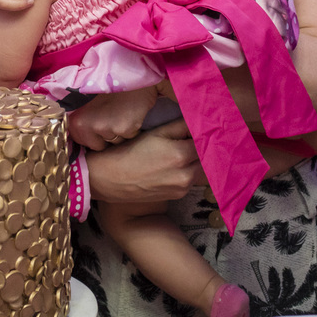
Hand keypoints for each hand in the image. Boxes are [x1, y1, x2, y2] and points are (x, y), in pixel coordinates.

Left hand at [68, 87, 157, 150]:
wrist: (131, 70)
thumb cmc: (107, 83)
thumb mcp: (85, 97)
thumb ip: (79, 116)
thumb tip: (77, 132)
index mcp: (75, 120)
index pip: (80, 141)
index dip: (89, 134)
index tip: (96, 123)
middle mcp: (88, 126)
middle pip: (97, 145)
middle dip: (104, 137)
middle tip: (110, 116)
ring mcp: (107, 128)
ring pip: (114, 141)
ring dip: (118, 132)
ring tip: (120, 112)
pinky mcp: (125, 128)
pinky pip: (129, 136)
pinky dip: (132, 128)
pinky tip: (130, 112)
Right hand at [86, 119, 205, 202]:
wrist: (111, 179)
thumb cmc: (130, 151)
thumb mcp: (156, 133)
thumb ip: (181, 126)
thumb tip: (199, 121)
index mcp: (181, 154)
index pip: (204, 140)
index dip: (201, 133)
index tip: (197, 128)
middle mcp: (186, 174)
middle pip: (205, 156)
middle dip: (200, 147)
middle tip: (189, 138)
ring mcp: (183, 187)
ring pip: (200, 169)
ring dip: (195, 160)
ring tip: (180, 151)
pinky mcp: (177, 195)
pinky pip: (190, 180)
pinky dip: (187, 171)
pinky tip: (172, 165)